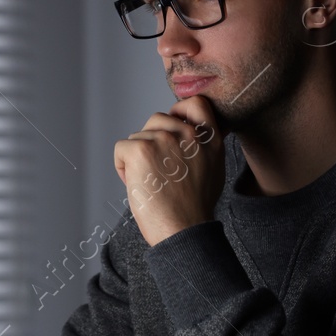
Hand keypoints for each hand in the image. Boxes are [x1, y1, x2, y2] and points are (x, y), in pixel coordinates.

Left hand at [113, 95, 224, 245]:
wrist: (184, 231)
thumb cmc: (194, 210)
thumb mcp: (214, 170)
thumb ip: (203, 148)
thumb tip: (189, 134)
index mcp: (209, 139)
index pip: (196, 103)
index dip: (178, 112)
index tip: (172, 131)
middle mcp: (188, 134)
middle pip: (157, 120)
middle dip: (151, 142)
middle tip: (157, 172)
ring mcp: (164, 140)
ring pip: (137, 137)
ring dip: (137, 158)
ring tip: (149, 183)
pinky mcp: (141, 150)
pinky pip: (121, 148)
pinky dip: (122, 166)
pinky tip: (136, 184)